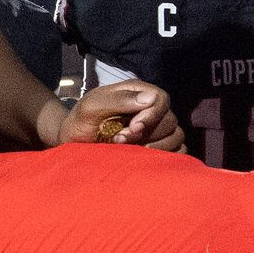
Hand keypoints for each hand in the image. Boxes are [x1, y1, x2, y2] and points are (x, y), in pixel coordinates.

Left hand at [58, 80, 181, 150]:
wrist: (74, 142)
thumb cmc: (81, 121)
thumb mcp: (92, 107)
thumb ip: (118, 99)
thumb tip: (150, 98)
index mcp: (138, 93)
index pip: (162, 99)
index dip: (151, 115)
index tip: (133, 127)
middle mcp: (151, 110)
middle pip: (170, 120)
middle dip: (147, 133)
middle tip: (121, 140)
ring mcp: (156, 130)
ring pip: (177, 136)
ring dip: (156, 147)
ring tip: (130, 151)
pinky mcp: (159, 149)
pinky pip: (179, 152)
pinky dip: (167, 157)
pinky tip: (145, 159)